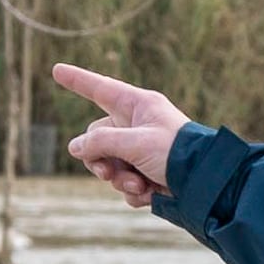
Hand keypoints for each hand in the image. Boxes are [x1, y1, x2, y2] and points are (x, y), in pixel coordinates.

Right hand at [52, 63, 185, 204]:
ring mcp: (141, 151)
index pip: (100, 89)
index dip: (78, 81)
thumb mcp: (135, 143)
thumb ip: (101, 143)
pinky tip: (150, 194)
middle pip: (97, 139)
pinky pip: (125, 183)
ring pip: (109, 165)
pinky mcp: (148, 174)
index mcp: (138, 106)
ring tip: (138, 185)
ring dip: (119, 180)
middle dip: (100, 160)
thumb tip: (76, 148)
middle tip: (107, 173)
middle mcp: (137, 126)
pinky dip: (134, 192)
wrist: (207, 185)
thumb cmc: (177, 153)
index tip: (56, 70)